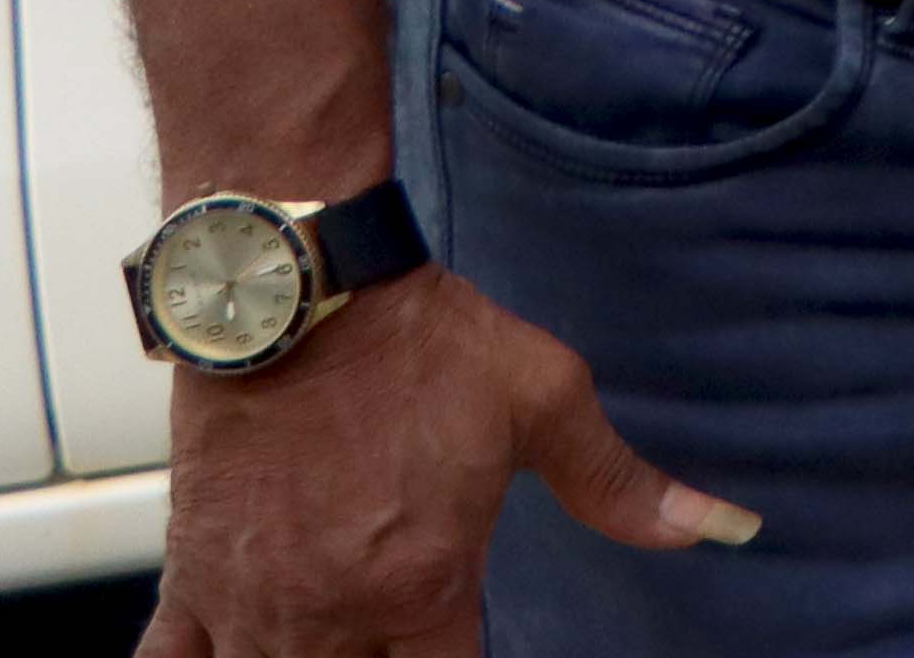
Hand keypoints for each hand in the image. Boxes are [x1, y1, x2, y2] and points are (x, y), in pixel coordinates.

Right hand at [142, 267, 747, 655]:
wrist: (304, 291)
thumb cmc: (425, 343)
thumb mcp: (546, 402)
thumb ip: (622, 486)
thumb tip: (723, 527)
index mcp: (423, 586)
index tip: (465, 649)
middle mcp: (332, 613)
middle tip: (404, 637)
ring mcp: (252, 603)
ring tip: (342, 648)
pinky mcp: (191, 577)